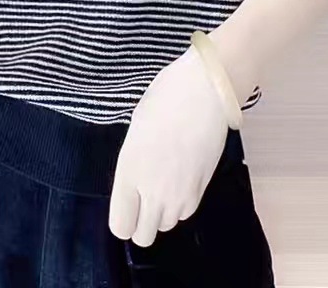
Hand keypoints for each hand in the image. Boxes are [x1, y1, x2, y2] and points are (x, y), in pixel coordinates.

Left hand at [108, 45, 229, 246]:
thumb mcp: (136, 129)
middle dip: (141, 221)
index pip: (121, 226)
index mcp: (130, 172)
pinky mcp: (202, 190)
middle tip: (144, 195)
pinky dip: (182, 203)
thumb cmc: (164, 98)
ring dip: (163, 211)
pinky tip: (181, 176)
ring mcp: (181, 194)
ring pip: (167, 225)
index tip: (127, 201)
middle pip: (144, 236)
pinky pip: (186, 212)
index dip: (123, 217)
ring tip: (164, 179)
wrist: (206, 91)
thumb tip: (136, 180)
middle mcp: (154, 191)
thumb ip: (133, 164)